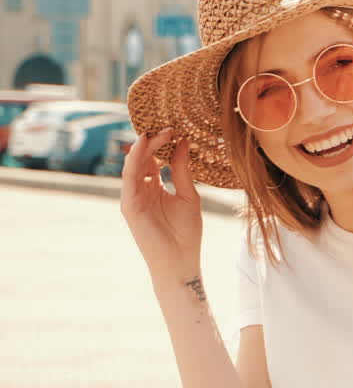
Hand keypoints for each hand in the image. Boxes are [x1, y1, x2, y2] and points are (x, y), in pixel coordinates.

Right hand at [120, 129, 203, 280]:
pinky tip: (142, 146)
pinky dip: (134, 160)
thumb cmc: (186, 232)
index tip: (176, 129)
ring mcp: (134, 196)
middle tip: (167, 126)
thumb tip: (184, 142)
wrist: (180, 260)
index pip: (155, 158)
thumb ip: (182, 170)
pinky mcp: (129, 204)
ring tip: (153, 131)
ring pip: (134, 164)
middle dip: (153, 141)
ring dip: (142, 147)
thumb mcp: (189, 196)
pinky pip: (129, 178)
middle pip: (143, 158)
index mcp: (156, 186)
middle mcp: (142, 189)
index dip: (163, 143)